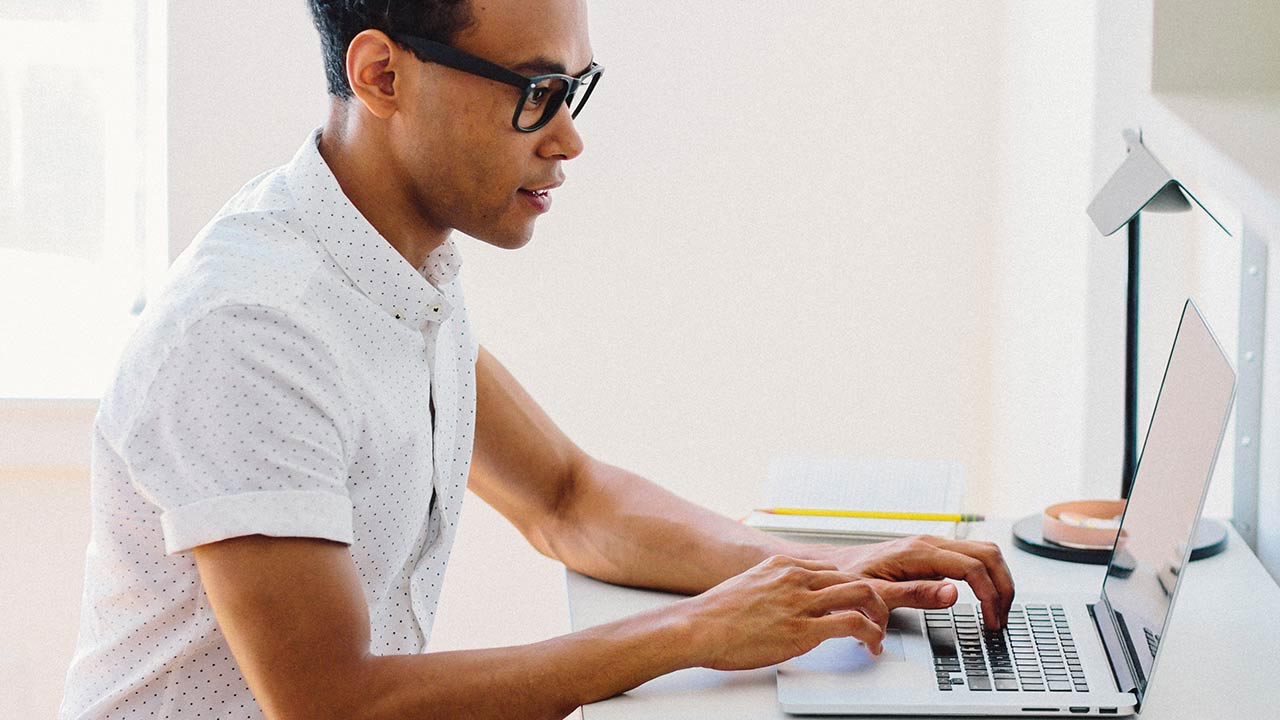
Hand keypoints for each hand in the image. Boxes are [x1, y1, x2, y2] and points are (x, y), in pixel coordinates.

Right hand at [677, 554, 889, 671]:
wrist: (698, 628)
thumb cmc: (717, 615)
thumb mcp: (750, 588)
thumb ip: (775, 591)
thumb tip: (789, 606)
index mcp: (783, 566)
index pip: (833, 570)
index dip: (849, 589)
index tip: (855, 604)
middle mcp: (796, 577)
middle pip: (854, 578)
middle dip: (873, 600)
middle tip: (877, 619)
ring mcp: (801, 601)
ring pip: (862, 594)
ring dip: (879, 616)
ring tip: (878, 634)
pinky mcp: (803, 628)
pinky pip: (853, 624)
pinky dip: (871, 634)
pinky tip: (871, 645)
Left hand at [825, 536, 1014, 628]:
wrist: (835, 567)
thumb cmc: (851, 579)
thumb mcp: (878, 593)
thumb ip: (916, 594)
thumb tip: (954, 593)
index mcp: (920, 551)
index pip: (973, 567)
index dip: (990, 595)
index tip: (991, 622)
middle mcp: (930, 543)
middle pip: (988, 553)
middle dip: (1003, 586)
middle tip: (1001, 619)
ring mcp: (933, 546)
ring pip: (984, 552)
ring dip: (998, 579)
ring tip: (998, 611)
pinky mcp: (933, 554)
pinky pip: (972, 557)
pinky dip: (986, 576)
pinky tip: (984, 598)